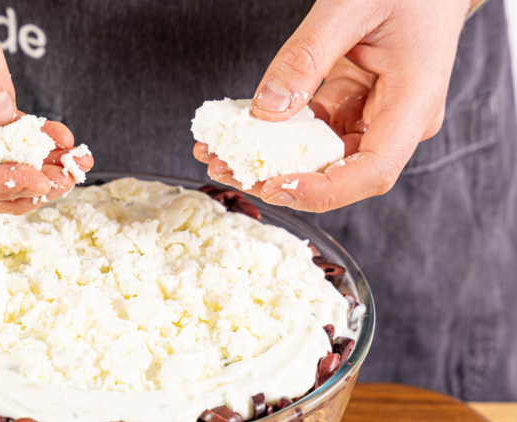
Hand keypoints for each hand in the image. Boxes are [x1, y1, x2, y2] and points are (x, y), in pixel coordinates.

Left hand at [195, 0, 469, 211]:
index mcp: (414, 103)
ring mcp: (375, 115)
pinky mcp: (353, 105)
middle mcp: (397, 121)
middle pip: (341, 173)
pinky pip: (312, 132)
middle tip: (226, 169)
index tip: (274, 187)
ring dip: (271, 161)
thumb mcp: (351, 5)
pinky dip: (276, 135)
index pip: (373, 171)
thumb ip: (307, 56)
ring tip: (220, 154)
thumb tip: (265, 109)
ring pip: (320, 157)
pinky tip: (240, 131)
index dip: (322, 190)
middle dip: (281, 180)